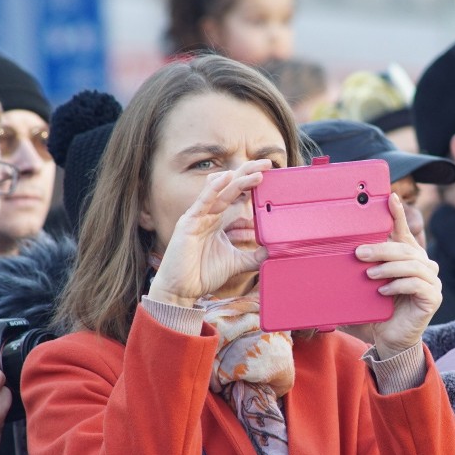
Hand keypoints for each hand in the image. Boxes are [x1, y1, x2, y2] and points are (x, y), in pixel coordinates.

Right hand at [148, 160, 271, 306]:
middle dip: (248, 173)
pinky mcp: (188, 223)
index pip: (237, 195)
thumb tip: (272, 251)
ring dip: (239, 179)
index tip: (270, 175)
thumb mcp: (236, 263)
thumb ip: (254, 256)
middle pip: (231, 187)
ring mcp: (198, 216)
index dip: (251, 184)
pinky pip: (202, 201)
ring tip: (257, 171)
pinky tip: (227, 178)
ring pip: (220, 191)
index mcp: (218, 220)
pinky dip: (214, 188)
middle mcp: (208, 214)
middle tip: (268, 164)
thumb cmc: (203, 275)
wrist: (182, 290)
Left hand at [356, 194, 441, 358]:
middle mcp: (424, 266)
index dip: (398, 214)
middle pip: (405, 249)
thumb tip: (335, 254)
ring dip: (388, 267)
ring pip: (412, 265)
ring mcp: (432, 281)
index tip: (390, 197)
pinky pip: (417, 285)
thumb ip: (361, 268)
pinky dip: (399, 285)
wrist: (389, 339)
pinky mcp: (433, 297)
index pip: (404, 232)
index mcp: (409, 257)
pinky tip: (383, 291)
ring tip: (369, 275)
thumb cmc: (377, 310)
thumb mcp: (366, 285)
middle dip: (382, 248)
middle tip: (359, 253)